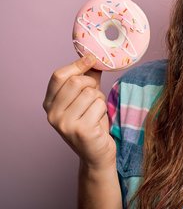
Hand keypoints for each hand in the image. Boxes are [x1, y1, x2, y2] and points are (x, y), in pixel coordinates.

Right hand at [44, 55, 115, 170]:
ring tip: (96, 112)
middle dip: (92, 85)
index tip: (92, 59)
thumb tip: (92, 57)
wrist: (96, 153)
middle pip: (76, 82)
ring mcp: (64, 124)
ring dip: (100, 99)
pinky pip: (99, 105)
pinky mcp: (80, 130)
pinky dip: (103, 110)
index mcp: (49, 103)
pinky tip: (98, 121)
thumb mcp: (86, 98)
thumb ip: (87, 79)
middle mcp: (52, 114)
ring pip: (90, 93)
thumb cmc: (92, 122)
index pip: (58, 75)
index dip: (77, 65)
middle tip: (95, 96)